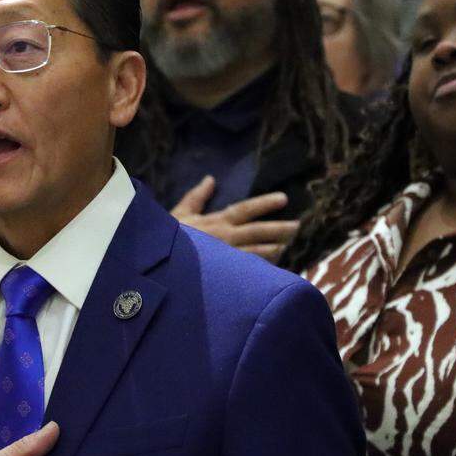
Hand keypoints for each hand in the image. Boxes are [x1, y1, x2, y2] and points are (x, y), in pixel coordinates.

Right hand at [170, 176, 298, 261]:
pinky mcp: (224, 277)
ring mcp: (226, 258)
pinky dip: (260, 271)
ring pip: (256, 254)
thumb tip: (210, 179)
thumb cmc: (169, 237)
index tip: (284, 199)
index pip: (245, 209)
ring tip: (287, 247)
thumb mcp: (180, 213)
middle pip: (258, 232)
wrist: (158, 263)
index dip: (265, 204)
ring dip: (274, 250)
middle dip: (279, 229)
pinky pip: (247, 273)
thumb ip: (197, 196)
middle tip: (297, 226)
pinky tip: (271, 272)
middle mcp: (225, 239)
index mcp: (216, 222)